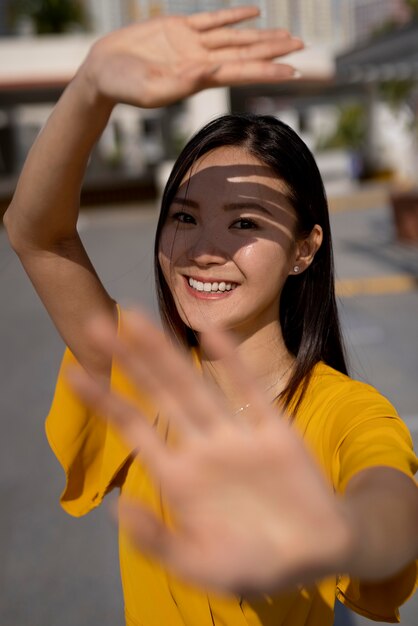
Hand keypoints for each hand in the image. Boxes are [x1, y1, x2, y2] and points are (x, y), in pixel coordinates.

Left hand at [68, 310, 351, 593]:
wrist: (318, 553)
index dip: (106, 401)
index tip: (74, 373)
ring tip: (135, 319)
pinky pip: (250, 391)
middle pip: (159, 394)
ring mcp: (236, 434)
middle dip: (129, 361)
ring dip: (166, 353)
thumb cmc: (256, 564)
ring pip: (194, 385)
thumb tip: (118, 509)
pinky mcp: (273, 430)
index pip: (135, 429)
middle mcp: (201, 446)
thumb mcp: (202, 567)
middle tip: (97, 324)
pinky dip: (232, 362)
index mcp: (178, 477)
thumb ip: (160, 542)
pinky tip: (211, 333)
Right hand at [79, 6, 302, 107]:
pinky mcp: (179, 28)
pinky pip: (212, 20)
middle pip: (247, 53)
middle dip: (275, 51)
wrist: (103, 72)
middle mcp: (202, 62)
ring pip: (235, 37)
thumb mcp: (153, 89)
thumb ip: (183, 82)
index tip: (294, 71)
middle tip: (303, 47)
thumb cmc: (124, 87)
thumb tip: (213, 70)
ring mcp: (192, 44)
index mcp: (199, 79)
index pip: (242, 72)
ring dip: (261, 36)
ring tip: (287, 35)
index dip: (269, 70)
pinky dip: (233, 16)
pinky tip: (253, 14)